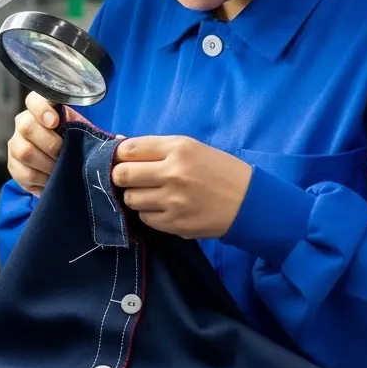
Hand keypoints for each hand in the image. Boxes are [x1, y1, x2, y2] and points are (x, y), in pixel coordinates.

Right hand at [7, 92, 89, 196]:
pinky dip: (40, 178)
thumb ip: (97, 136)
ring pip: (23, 150)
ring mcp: (16, 145)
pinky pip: (23, 171)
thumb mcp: (87, 138)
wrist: (59, 172)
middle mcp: (24, 123)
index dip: (42, 108)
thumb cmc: (74, 148)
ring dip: (45, 162)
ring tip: (60, 169)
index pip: (34, 99)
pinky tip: (51, 180)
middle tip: (62, 153)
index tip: (55, 121)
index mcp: (43, 110)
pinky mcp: (14, 166)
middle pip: (26, 125)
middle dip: (48, 142)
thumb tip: (120, 141)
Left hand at [111, 135, 252, 238]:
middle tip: (130, 179)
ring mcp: (173, 200)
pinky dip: (149, 213)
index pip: (128, 150)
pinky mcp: (175, 223)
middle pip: (122, 175)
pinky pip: (145, 217)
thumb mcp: (191, 147)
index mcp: (178, 148)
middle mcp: (173, 173)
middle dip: (121, 177)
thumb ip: (155, 147)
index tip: (121, 160)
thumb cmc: (218, 170)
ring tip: (151, 194)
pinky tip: (164, 207)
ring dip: (135, 196)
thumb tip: (117, 144)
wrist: (249, 202)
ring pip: (130, 199)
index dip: (118, 155)